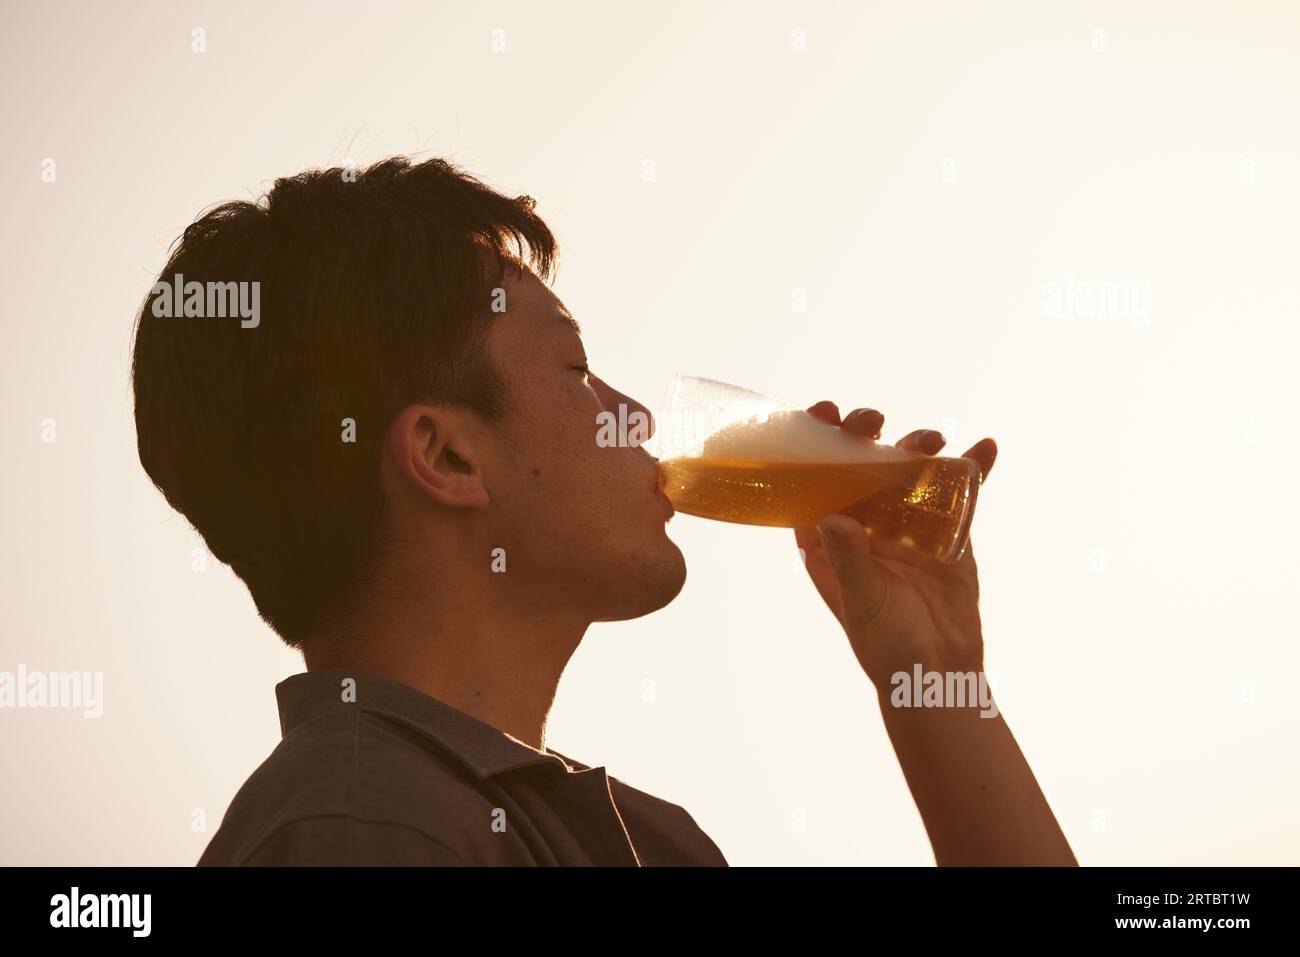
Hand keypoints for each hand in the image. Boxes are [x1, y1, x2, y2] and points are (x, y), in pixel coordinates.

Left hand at [793, 401, 996, 691]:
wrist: (939, 673)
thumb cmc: (887, 646)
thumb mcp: (863, 605)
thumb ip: (849, 563)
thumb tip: (831, 518)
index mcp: (827, 536)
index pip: (811, 477)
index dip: (812, 439)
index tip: (823, 412)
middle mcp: (862, 520)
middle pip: (857, 462)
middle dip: (863, 434)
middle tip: (873, 422)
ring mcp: (905, 521)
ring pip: (906, 468)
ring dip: (917, 445)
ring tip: (932, 440)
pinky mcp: (946, 529)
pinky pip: (958, 492)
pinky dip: (972, 468)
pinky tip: (985, 449)